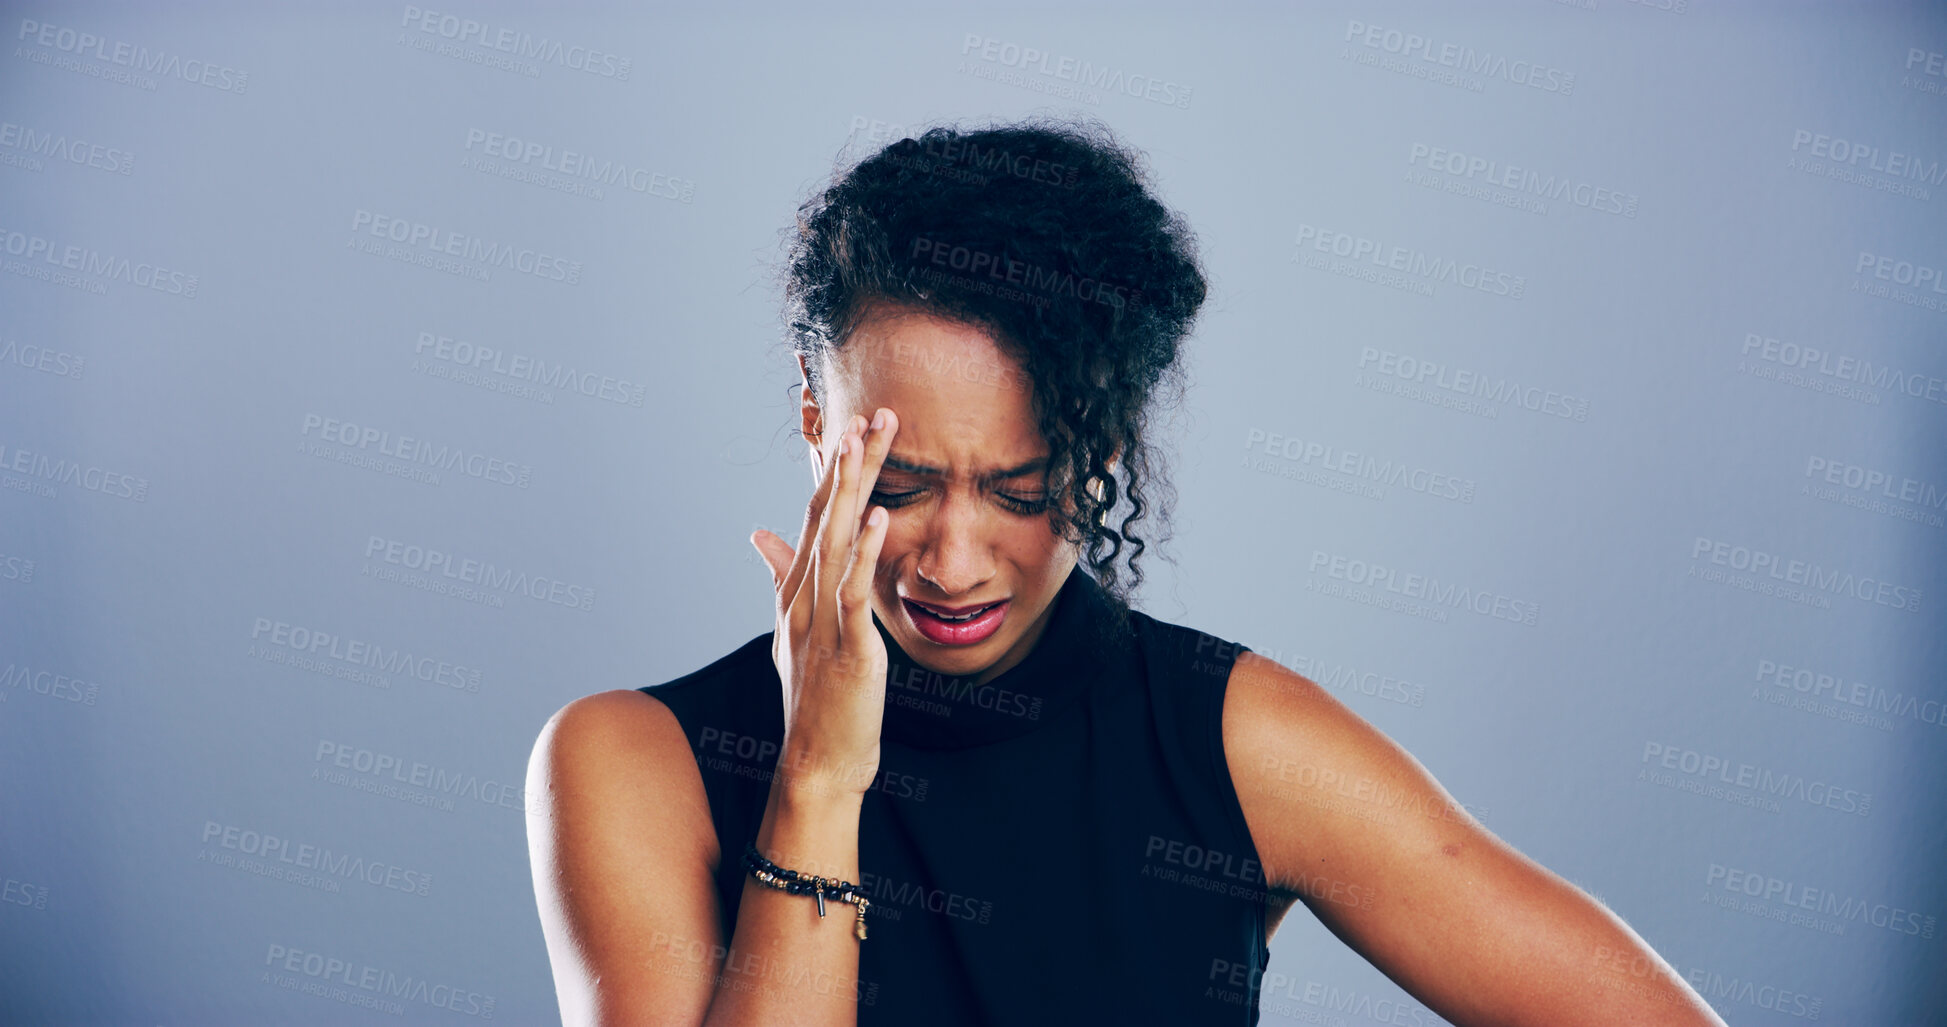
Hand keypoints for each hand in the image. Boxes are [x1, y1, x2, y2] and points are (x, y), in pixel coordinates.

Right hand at [750, 408, 898, 799]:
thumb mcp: (794, 629)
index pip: (814, 516)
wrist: (816, 762)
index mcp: (797, 590)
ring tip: (867, 440)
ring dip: (852, 488)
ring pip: (836, 541)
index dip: (831, 471)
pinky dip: (864, 552)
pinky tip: (877, 516)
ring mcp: (823, 620)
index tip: (851, 426)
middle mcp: (805, 597)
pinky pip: (854, 592)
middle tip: (870, 413)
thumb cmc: (816, 698)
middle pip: (825, 516)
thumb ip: (780, 575)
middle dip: (848, 463)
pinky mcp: (847, 647)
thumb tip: (758, 533)